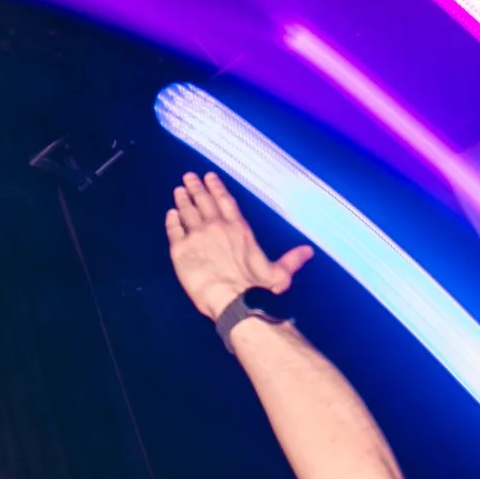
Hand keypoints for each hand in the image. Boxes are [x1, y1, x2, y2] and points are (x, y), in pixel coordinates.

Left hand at [166, 171, 313, 320]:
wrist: (233, 302)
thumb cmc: (257, 289)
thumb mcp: (279, 273)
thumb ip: (292, 259)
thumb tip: (309, 251)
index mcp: (239, 228)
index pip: (225, 200)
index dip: (216, 187)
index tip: (208, 176)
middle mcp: (216, 226)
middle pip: (203, 201)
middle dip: (196, 187)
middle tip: (188, 177)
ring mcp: (197, 236)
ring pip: (187, 212)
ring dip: (183, 199)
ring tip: (178, 190)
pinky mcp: (180, 250)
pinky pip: (173, 230)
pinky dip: (171, 221)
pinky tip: (170, 214)